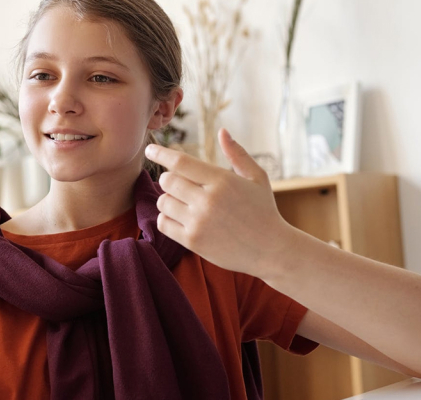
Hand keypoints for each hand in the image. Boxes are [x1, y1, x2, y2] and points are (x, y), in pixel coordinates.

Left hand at [144, 128, 296, 276]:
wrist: (271, 250)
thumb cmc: (263, 210)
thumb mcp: (256, 178)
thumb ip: (237, 154)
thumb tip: (222, 131)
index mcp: (222, 181)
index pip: (180, 162)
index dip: (161, 154)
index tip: (150, 150)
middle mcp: (208, 200)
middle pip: (167, 181)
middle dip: (169, 179)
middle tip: (180, 184)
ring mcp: (198, 222)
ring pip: (163, 202)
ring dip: (168, 199)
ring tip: (184, 203)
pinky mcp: (192, 241)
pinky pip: (163, 223)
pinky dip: (167, 218)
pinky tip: (181, 218)